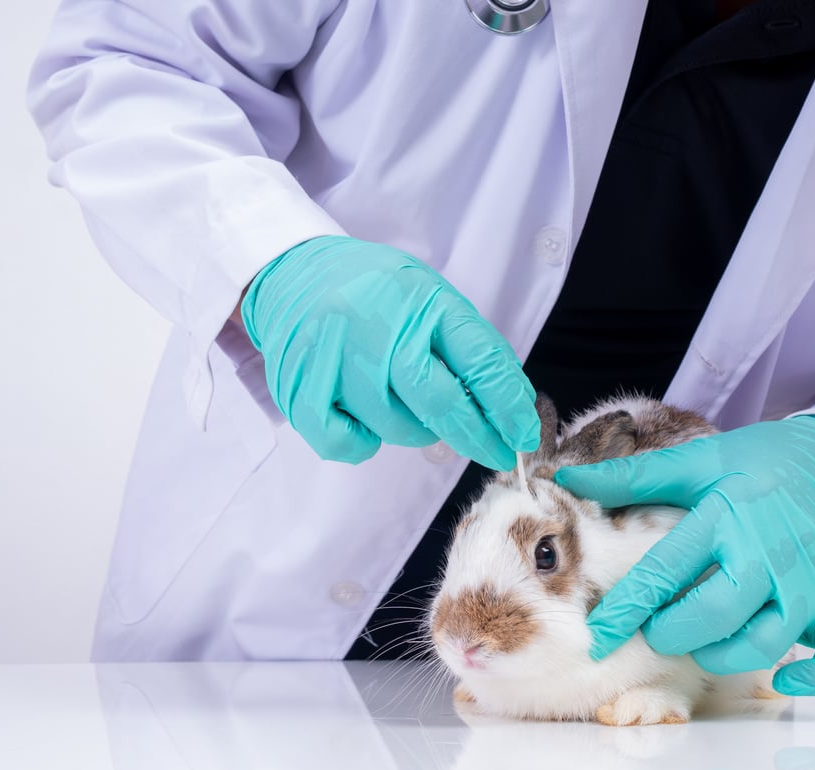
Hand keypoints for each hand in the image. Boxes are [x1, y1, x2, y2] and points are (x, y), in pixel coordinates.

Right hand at [241, 235, 538, 468]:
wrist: (291, 270)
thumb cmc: (373, 293)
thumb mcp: (427, 299)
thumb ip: (465, 349)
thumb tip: (511, 408)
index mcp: (421, 298)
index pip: (479, 358)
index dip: (508, 405)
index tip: (523, 436)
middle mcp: (378, 322)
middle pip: (438, 400)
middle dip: (475, 436)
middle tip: (495, 454)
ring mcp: (335, 354)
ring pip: (394, 426)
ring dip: (414, 432)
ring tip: (405, 407)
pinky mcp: (299, 384)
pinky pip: (343, 442)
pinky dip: (361, 444)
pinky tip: (364, 421)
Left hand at [555, 416, 814, 695]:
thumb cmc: (755, 464)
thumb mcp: (695, 462)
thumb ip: (631, 477)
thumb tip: (567, 480)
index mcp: (725, 516)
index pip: (667, 569)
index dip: (628, 608)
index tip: (598, 635)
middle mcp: (768, 553)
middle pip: (717, 614)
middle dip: (673, 633)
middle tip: (655, 629)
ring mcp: (807, 581)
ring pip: (767, 641)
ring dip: (725, 654)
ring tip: (699, 642)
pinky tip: (783, 679)